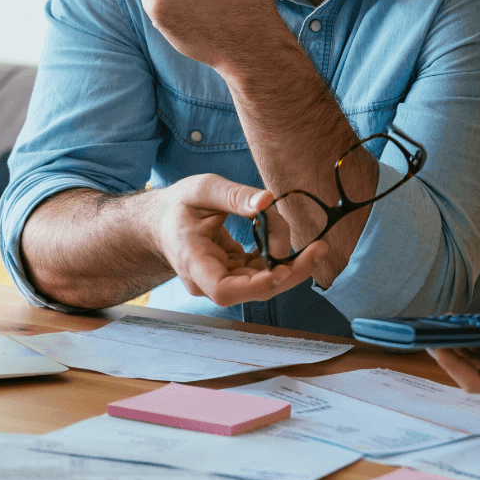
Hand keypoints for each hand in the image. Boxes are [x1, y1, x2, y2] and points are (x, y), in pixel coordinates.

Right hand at [150, 174, 322, 307]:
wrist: (161, 221)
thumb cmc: (178, 205)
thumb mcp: (202, 189)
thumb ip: (234, 196)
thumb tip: (267, 201)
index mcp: (192, 261)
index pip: (224, 290)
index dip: (256, 285)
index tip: (282, 269)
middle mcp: (207, 280)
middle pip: (253, 289)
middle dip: (290, 271)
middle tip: (318, 249)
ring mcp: (221, 280)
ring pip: (263, 283)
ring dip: (291, 265)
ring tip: (315, 245)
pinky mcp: (234, 274)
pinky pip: (262, 273)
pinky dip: (281, 259)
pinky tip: (294, 243)